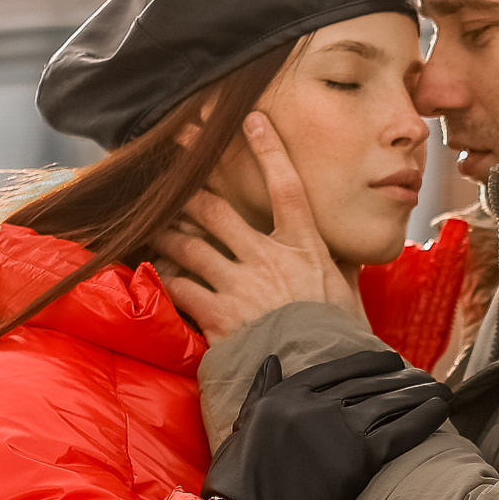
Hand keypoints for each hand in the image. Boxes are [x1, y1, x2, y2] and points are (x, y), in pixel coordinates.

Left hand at [155, 114, 360, 339]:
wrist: (320, 380)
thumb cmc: (340, 340)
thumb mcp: (349, 297)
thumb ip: (341, 271)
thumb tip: (348, 257)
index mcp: (305, 249)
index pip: (286, 187)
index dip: (269, 150)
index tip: (252, 119)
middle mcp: (268, 259)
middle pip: (217, 208)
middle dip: (189, 178)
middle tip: (169, 155)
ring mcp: (239, 285)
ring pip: (188, 245)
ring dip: (166, 230)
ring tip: (149, 218)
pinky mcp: (217, 315)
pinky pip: (180, 287)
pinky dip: (164, 276)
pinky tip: (153, 268)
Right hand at [203, 351, 450, 499]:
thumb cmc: (238, 483)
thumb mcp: (243, 426)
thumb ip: (261, 391)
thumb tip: (272, 360)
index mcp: (287, 395)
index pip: (338, 370)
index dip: (370, 363)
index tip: (391, 362)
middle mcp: (316, 405)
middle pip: (369, 384)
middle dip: (402, 379)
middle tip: (425, 377)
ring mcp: (339, 429)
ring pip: (390, 403)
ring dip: (420, 394)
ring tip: (441, 391)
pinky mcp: (360, 458)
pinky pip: (401, 431)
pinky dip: (425, 418)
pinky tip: (442, 410)